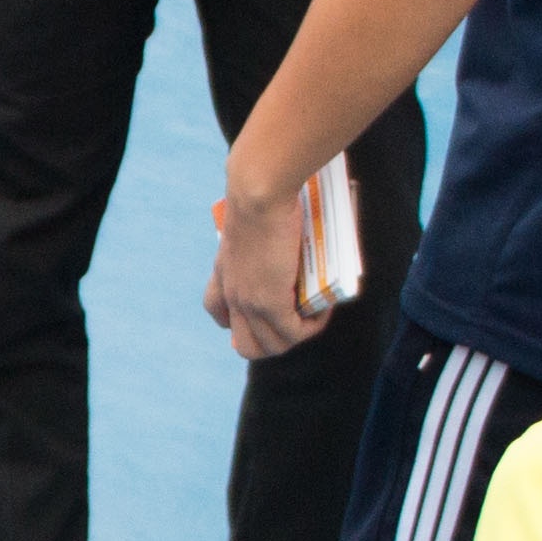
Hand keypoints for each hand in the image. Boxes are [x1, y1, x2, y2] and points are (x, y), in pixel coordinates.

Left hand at [204, 177, 325, 361]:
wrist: (258, 192)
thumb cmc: (261, 194)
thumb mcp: (253, 219)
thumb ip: (263, 229)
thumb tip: (286, 219)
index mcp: (223, 273)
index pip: (218, 311)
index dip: (239, 321)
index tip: (262, 311)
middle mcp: (231, 293)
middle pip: (245, 345)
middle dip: (274, 342)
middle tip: (298, 320)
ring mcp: (248, 302)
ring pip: (270, 347)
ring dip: (297, 337)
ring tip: (315, 315)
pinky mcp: (270, 303)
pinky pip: (293, 333)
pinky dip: (312, 327)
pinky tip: (323, 309)